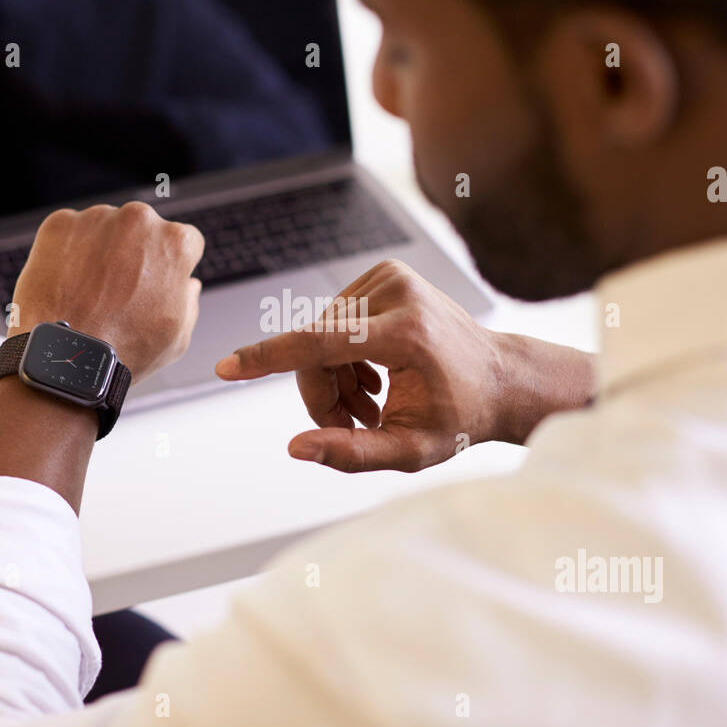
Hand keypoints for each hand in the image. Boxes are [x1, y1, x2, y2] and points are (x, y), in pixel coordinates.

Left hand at [8, 202, 203, 382]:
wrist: (67, 358)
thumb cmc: (124, 351)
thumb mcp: (177, 336)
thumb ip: (189, 300)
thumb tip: (188, 284)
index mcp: (176, 242)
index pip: (183, 241)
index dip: (171, 266)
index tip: (156, 283)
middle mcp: (139, 218)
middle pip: (142, 230)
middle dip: (136, 253)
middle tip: (120, 290)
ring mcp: (96, 218)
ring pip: (105, 228)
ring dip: (102, 250)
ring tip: (90, 291)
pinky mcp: (60, 224)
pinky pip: (69, 232)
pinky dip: (68, 251)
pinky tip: (68, 283)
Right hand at [214, 259, 593, 472]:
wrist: (501, 379)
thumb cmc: (460, 419)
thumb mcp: (412, 451)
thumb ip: (352, 454)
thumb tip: (295, 449)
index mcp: (408, 334)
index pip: (321, 343)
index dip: (269, 358)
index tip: (226, 367)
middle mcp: (399, 293)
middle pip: (315, 347)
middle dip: (320, 393)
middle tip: (349, 428)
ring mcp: (392, 276)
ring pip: (319, 333)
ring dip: (331, 376)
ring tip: (369, 405)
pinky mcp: (386, 272)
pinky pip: (333, 319)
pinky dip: (341, 353)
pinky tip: (372, 377)